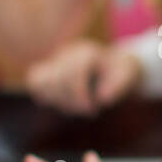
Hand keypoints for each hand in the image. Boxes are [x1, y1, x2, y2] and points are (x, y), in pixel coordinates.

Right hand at [25, 39, 140, 115]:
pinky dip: (45, 95)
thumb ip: (117, 86)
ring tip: (73, 106)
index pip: (72, 71)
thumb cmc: (120, 72)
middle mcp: (68, 53)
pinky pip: (35, 81)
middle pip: (54, 77)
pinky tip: (63, 102)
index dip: (78, 93)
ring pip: (39, 79)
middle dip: (69, 99)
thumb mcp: (126, 77)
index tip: (92, 108)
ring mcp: (56, 60)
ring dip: (54, 98)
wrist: (114, 64)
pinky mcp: (48, 69)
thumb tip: (102, 98)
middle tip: (87, 109)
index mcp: (87, 52)